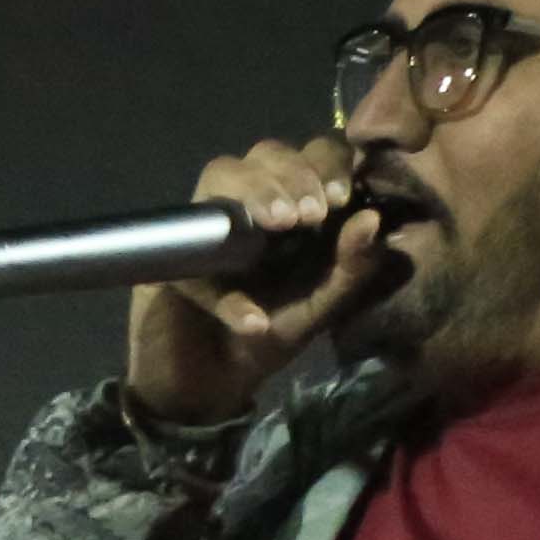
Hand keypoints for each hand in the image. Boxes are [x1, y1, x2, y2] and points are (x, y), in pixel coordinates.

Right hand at [128, 134, 410, 427]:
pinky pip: (190, 249)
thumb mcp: (321, 308)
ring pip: (222, 172)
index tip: (339, 198)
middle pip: (267, 152)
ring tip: (280, 226)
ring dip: (256, 190)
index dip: (328, 161)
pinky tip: (251, 320)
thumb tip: (371, 220)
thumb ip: (351, 268)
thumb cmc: (268, 339)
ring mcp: (206, 225)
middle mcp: (250, 205)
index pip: (314, 154)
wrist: (207, 388)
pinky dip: (221, 287)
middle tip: (309, 214)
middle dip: (292, 173)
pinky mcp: (169, 258)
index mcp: (295, 208)